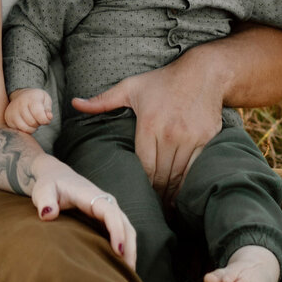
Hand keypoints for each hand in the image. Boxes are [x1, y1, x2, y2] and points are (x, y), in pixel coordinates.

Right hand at [4, 88, 51, 130]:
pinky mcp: (8, 119)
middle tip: (38, 118)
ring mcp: (12, 112)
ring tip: (32, 121)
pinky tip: (26, 123)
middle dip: (38, 123)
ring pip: (25, 128)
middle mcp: (20, 104)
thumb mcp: (45, 99)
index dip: (45, 120)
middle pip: (32, 123)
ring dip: (31, 128)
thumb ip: (48, 109)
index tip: (47, 119)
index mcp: (31, 98)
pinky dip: (24, 130)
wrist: (20, 95)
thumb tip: (49, 117)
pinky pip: (18, 130)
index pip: (39, 114)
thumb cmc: (36, 98)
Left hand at [29, 154, 137, 270]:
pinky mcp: (106, 218)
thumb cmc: (49, 185)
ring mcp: (108, 210)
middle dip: (129, 247)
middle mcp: (105, 202)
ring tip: (128, 274)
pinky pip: (121, 232)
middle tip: (128, 271)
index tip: (118, 251)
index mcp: (92, 195)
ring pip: (127, 229)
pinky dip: (125, 247)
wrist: (55, 177)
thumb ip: (45, 201)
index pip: (110, 213)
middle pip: (125, 224)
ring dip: (130, 250)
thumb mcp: (43, 190)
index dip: (117, 231)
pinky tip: (121, 265)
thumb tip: (48, 214)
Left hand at [72, 60, 223, 198]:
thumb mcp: (130, 87)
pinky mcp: (206, 140)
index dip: (140, 184)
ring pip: (178, 175)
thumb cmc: (163, 81)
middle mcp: (170, 133)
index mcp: (148, 124)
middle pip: (161, 175)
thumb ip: (102, 100)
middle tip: (149, 208)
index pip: (143, 165)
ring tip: (163, 207)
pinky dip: (188, 185)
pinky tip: (181, 195)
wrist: (203, 73)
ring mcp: (190, 138)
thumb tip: (75, 104)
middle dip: (155, 194)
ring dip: (171, 194)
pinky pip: (195, 169)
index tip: (136, 194)